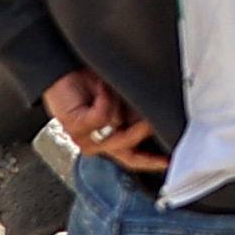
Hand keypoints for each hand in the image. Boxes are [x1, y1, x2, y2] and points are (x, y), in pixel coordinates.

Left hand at [47, 69, 171, 176]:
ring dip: (118, 103)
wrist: (66, 71)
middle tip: (149, 116)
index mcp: (108, 141)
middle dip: (140, 130)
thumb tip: (155, 123)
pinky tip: (101, 88)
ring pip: (117, 129)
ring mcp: (84, 138)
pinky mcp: (76, 127)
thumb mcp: (121, 102)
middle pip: (128, 148)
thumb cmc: (92, 85)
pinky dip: (105, 97)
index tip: (169, 161)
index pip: (133, 158)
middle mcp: (96, 144)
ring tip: (110, 89)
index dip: (152, 162)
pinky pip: (102, 117)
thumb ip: (135, 116)